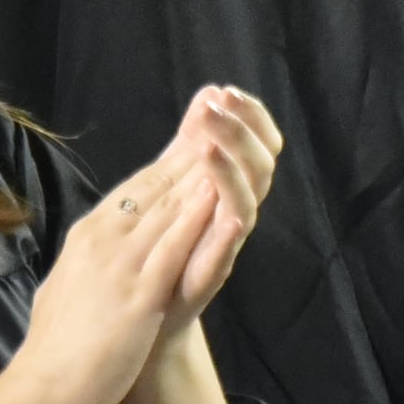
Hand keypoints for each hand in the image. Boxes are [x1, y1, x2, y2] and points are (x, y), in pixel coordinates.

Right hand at [0, 89, 274, 403]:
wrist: (42, 387)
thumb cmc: (54, 345)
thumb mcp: (68, 284)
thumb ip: (86, 258)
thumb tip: (90, 242)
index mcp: (88, 236)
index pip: (136, 188)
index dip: (170, 156)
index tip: (195, 127)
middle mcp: (103, 239)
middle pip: (155, 185)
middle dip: (190, 147)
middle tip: (218, 111)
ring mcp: (120, 264)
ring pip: (168, 207)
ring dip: (200, 170)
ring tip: (228, 138)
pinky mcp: (137, 295)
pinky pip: (173, 248)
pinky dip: (197, 218)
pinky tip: (219, 195)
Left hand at [152, 86, 278, 330]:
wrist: (143, 313)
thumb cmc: (164, 244)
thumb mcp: (176, 181)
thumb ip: (193, 140)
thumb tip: (209, 90)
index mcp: (228, 184)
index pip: (258, 140)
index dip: (251, 115)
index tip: (226, 91)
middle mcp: (235, 207)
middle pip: (260, 161)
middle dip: (242, 130)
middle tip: (220, 105)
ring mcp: (227, 238)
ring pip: (248, 196)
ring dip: (234, 166)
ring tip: (210, 143)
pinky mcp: (213, 268)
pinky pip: (230, 241)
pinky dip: (231, 218)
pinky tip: (225, 201)